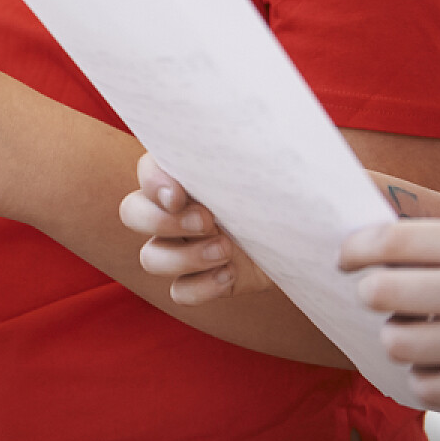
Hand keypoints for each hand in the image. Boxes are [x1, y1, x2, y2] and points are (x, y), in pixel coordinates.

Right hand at [118, 153, 273, 304]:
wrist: (308, 235)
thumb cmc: (286, 193)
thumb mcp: (271, 172)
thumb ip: (259, 159)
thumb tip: (273, 148)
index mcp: (185, 176)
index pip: (146, 171)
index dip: (153, 184)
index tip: (180, 195)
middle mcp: (174, 211)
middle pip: (132, 214)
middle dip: (162, 221)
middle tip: (208, 222)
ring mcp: (184, 248)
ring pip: (150, 258)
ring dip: (185, 257)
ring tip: (225, 252)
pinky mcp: (201, 280)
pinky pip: (180, 292)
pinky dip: (200, 287)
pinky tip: (229, 275)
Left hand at [341, 219, 439, 409]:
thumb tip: (377, 240)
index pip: (392, 241)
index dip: (355, 247)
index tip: (346, 256)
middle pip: (382, 291)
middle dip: (371, 291)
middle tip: (379, 293)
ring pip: (397, 343)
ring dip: (396, 336)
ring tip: (411, 330)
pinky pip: (427, 390)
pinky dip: (422, 378)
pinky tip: (434, 365)